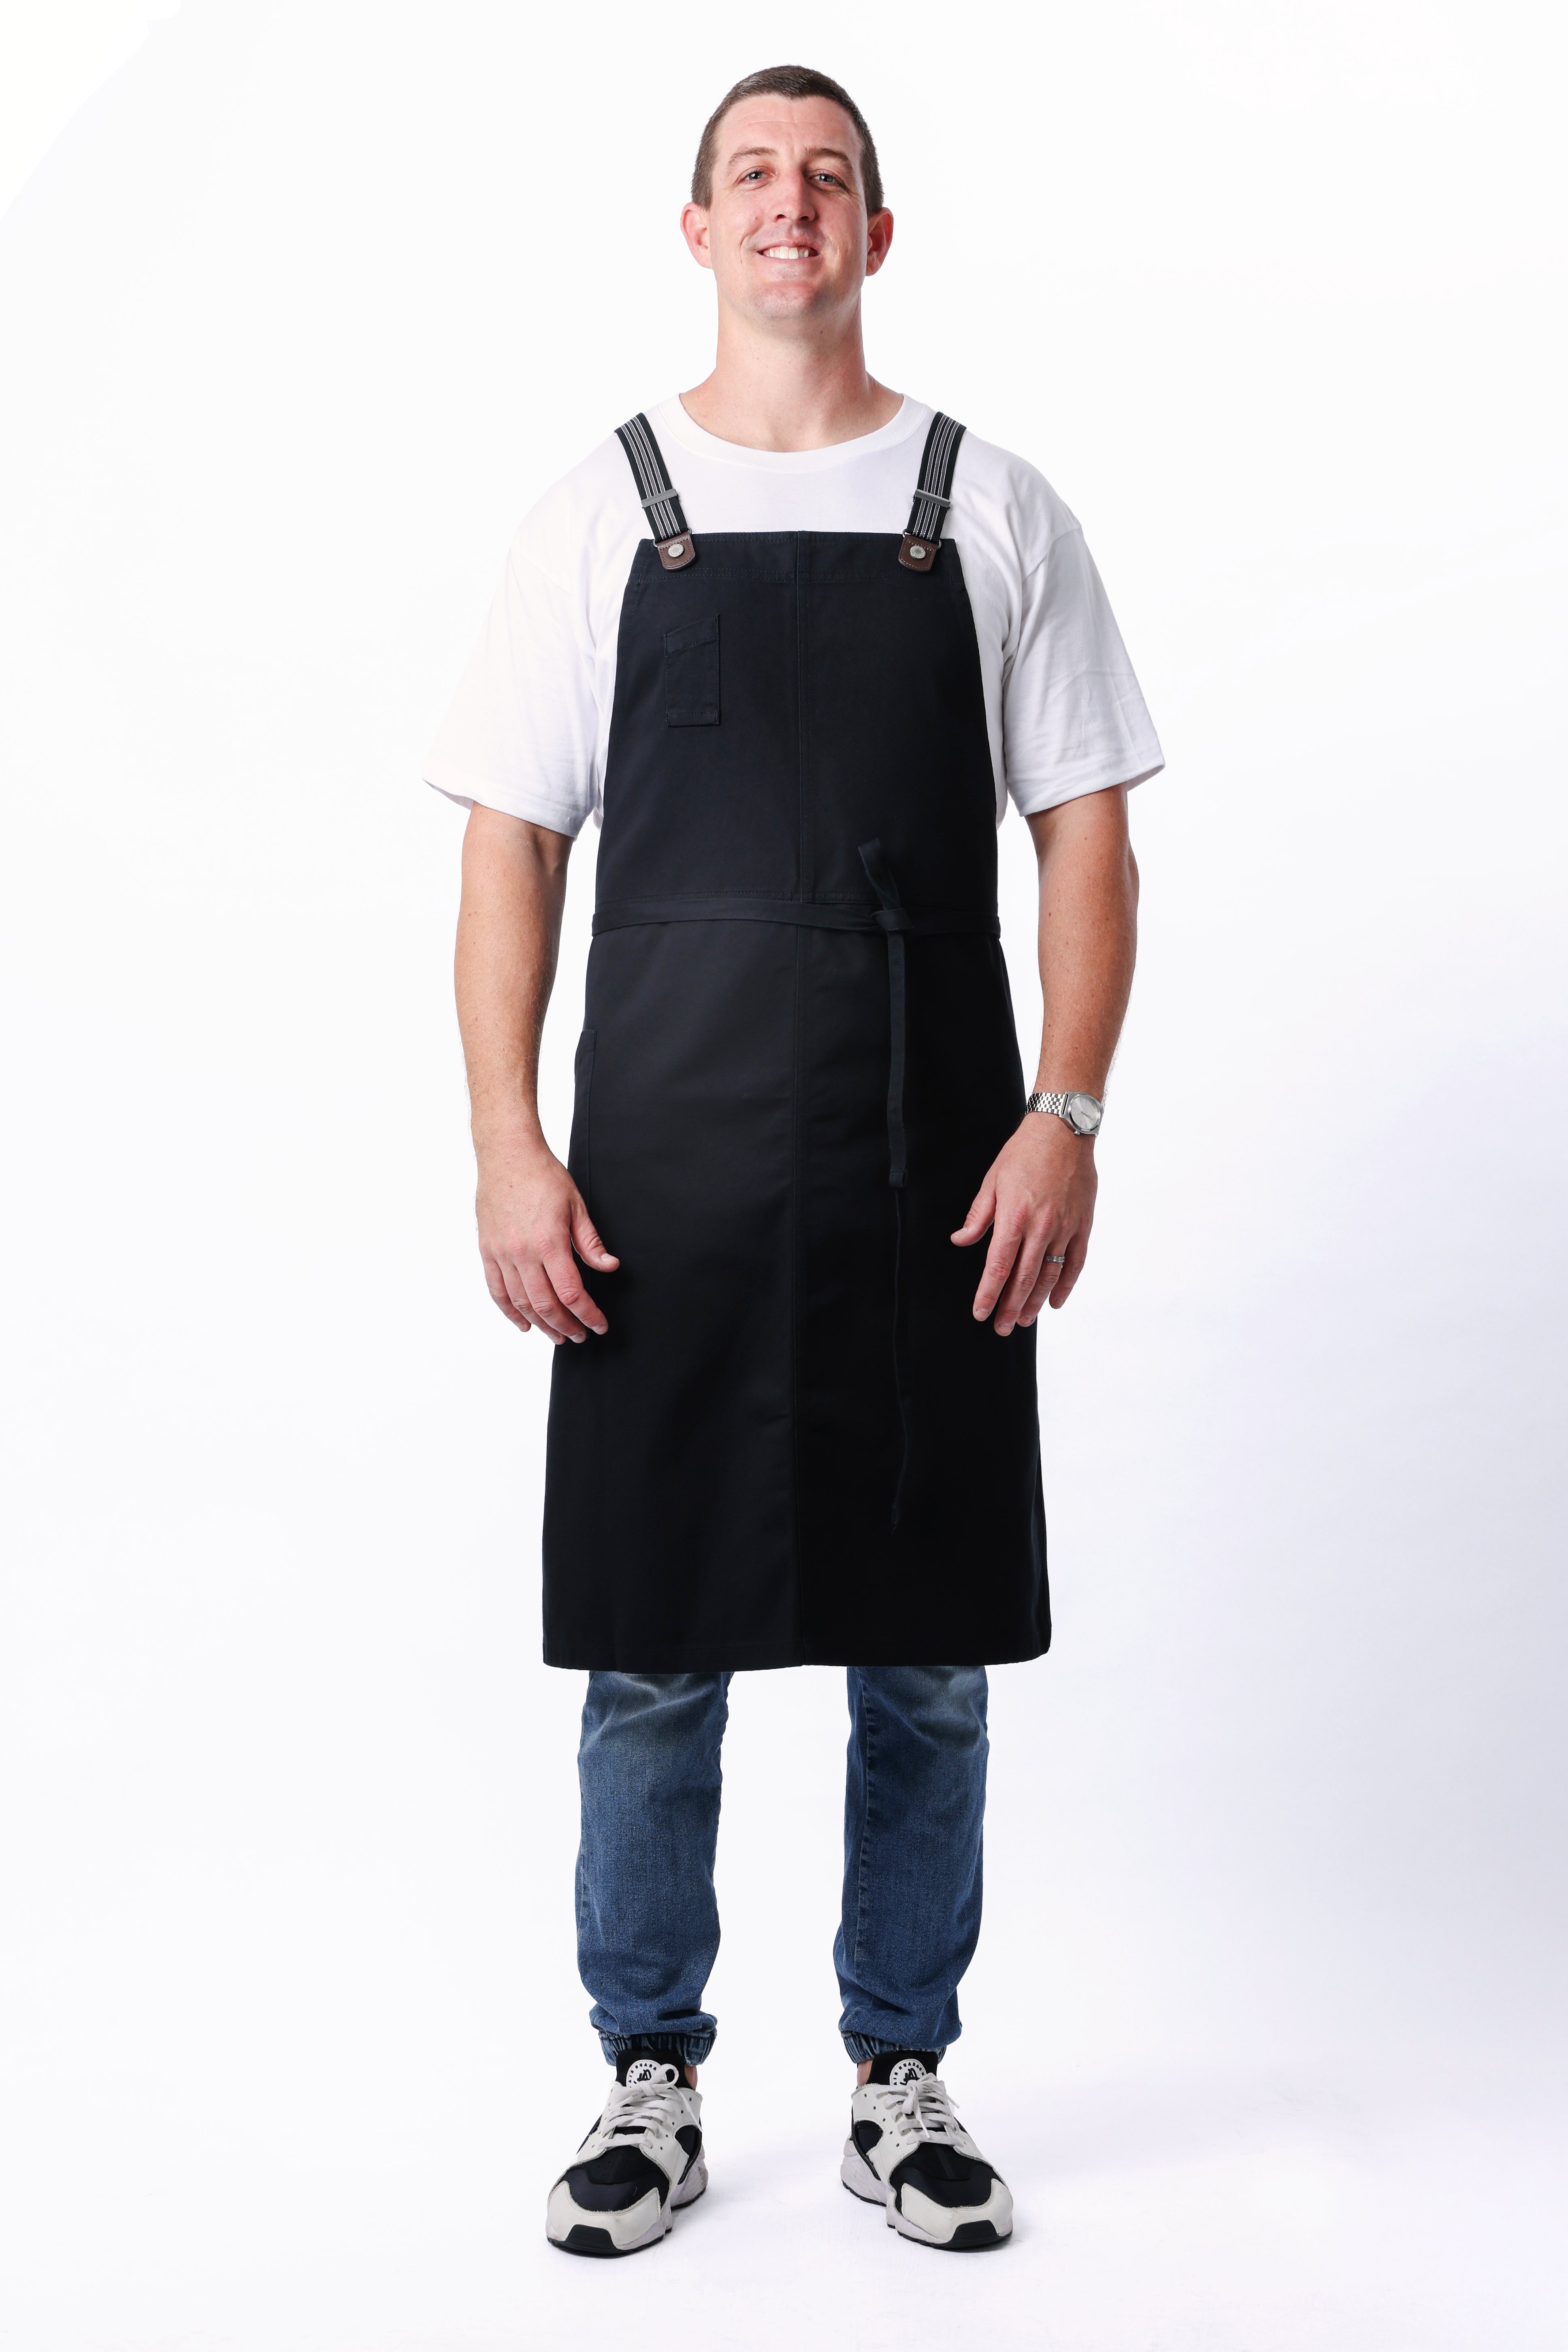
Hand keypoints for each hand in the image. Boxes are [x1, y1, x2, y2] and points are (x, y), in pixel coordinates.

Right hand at [475, 1136, 618, 1342]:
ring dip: (540, 1324)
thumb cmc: (542, 1176)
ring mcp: (502, 1253)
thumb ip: (591, 1242)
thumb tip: (609, 1266)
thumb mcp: (576, 1206)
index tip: (598, 1325)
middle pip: (546, 1304)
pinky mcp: (487, 1250)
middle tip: (579, 1335)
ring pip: (521, 1302)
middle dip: (566, 1325)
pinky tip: (523, 1323)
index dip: (587, 1315)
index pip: (571, 1293)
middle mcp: (523, 1252)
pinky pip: (497, 1290)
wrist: (507, 1155)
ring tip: (556, 1335)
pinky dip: (510, 1311)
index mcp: (549, 1242)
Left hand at [951, 1116, 1096, 1332]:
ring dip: (1036, 1302)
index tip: (981, 1313)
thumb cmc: (1023, 1153)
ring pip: (1051, 1275)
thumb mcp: (992, 1181)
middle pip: (1024, 1278)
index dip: (989, 1294)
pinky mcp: (1083, 1225)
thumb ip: (977, 1216)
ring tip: (1025, 1320)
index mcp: (1013, 1217)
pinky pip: (1075, 1263)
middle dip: (1010, 1307)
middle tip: (1002, 1328)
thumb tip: (961, 1240)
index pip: (998, 1267)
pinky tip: (1056, 1301)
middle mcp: (1041, 1227)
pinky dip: (1066, 1285)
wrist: (1063, 1131)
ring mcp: (1065, 1228)